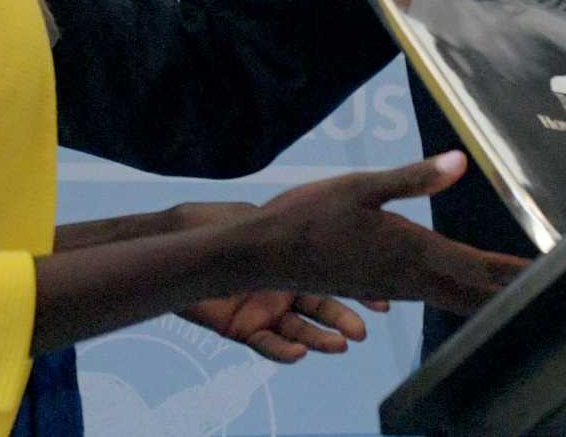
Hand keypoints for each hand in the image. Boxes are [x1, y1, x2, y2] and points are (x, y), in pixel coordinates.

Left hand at [163, 200, 385, 362]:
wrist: (182, 241)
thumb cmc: (220, 221)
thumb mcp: (262, 216)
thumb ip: (294, 221)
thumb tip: (333, 211)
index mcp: (295, 263)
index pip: (334, 282)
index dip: (359, 294)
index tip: (384, 304)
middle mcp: (284, 290)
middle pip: (322, 311)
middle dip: (343, 321)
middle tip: (363, 330)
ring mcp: (265, 312)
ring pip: (300, 332)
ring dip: (321, 341)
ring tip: (341, 345)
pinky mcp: (243, 329)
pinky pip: (267, 345)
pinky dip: (284, 352)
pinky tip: (301, 353)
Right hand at [243, 152, 528, 315]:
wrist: (266, 254)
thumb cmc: (310, 216)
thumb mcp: (362, 186)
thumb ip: (414, 178)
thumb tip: (462, 163)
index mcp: (412, 251)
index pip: (476, 267)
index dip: (515, 273)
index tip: (551, 276)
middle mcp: (410, 276)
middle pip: (472, 290)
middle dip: (511, 290)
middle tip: (551, 291)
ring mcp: (394, 284)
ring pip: (453, 293)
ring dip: (487, 294)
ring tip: (518, 291)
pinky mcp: (379, 284)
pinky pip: (431, 291)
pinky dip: (457, 292)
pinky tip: (461, 289)